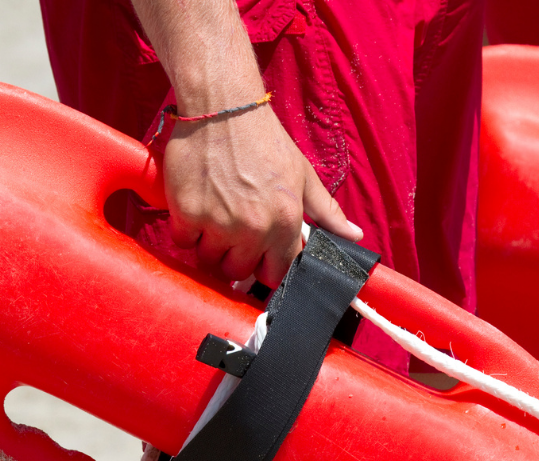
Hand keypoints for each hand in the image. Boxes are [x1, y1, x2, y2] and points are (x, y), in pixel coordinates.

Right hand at [162, 103, 360, 285]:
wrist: (225, 109)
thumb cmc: (266, 141)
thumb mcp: (304, 175)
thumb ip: (328, 212)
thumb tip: (355, 236)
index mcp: (285, 222)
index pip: (276, 274)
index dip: (266, 267)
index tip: (259, 255)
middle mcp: (253, 229)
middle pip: (238, 272)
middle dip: (236, 257)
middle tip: (233, 232)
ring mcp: (218, 223)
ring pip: (209, 260)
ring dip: (210, 246)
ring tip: (214, 219)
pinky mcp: (187, 213)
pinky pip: (183, 242)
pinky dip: (186, 231)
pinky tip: (195, 209)